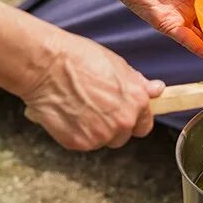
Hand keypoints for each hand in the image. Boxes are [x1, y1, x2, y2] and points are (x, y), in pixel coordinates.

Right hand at [21, 31, 164, 150]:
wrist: (45, 66)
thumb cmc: (78, 59)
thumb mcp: (115, 64)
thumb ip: (137, 83)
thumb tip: (157, 90)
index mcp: (136, 102)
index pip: (144, 125)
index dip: (133, 119)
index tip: (122, 114)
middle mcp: (123, 122)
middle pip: (123, 136)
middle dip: (111, 125)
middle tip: (92, 106)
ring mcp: (102, 135)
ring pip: (102, 140)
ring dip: (93, 130)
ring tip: (77, 107)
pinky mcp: (80, 143)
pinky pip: (82, 143)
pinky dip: (74, 133)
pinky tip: (66, 114)